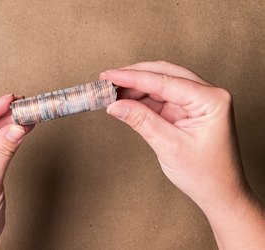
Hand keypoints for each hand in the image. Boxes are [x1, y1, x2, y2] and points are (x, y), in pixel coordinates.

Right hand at [100, 61, 264, 248]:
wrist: (219, 193)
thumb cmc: (205, 174)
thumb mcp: (169, 147)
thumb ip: (141, 120)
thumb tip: (115, 105)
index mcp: (211, 100)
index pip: (165, 81)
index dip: (133, 77)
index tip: (109, 75)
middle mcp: (206, 94)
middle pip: (164, 75)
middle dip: (134, 76)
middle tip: (107, 80)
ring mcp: (196, 101)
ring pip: (160, 84)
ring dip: (135, 87)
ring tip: (111, 92)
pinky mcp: (186, 110)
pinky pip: (160, 98)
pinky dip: (141, 99)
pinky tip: (125, 100)